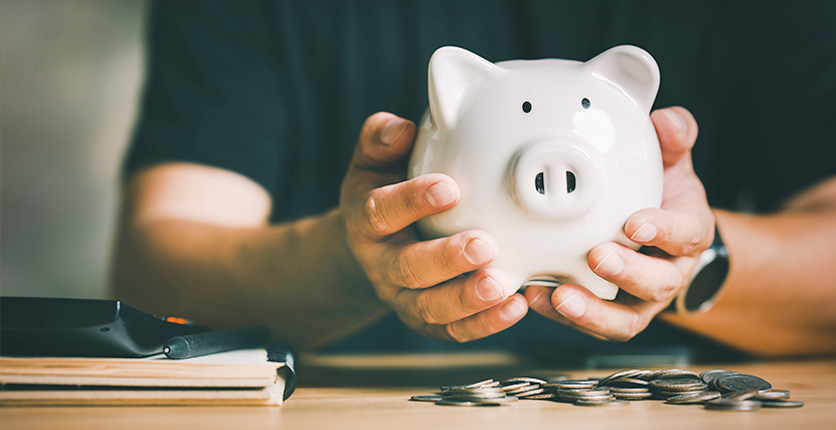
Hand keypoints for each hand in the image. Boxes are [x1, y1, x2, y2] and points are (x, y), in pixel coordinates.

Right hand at [339, 112, 527, 341]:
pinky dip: (484, 324)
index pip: (381, 211)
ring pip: (429, 307)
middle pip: (407, 268)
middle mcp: (380, 264)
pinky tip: (515, 307)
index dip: (411, 201)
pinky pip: (452, 330)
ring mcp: (403, 296)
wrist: (375, 243)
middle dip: (446, 259)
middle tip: (484, 245)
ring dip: (467, 299)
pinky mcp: (427, 320)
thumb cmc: (385, 191)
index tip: (449, 189)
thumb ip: (382, 139)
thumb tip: (402, 129)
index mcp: (365, 220)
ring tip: (503, 285)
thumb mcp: (374, 162)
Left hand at [525, 107, 713, 340]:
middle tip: (597, 256)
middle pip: (658, 282)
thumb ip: (672, 139)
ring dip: (593, 310)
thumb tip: (668, 120)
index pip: (686, 233)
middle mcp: (669, 271)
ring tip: (560, 295)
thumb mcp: (671, 164)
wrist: (660, 238)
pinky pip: (595, 325)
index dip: (665, 230)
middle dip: (628, 273)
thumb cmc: (659, 197)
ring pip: (627, 318)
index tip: (635, 222)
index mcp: (687, 232)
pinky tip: (537, 297)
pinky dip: (566, 316)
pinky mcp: (613, 315)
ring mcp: (641, 299)